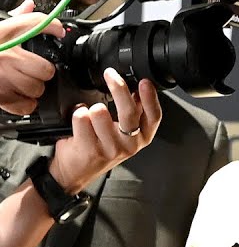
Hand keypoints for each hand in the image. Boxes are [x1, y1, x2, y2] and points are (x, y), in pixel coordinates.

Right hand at [0, 0, 62, 114]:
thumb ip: (14, 18)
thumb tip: (29, 5)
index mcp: (2, 35)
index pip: (35, 23)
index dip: (53, 26)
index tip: (58, 31)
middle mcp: (4, 56)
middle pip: (45, 69)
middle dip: (43, 70)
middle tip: (34, 68)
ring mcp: (2, 78)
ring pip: (37, 88)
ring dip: (34, 87)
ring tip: (23, 81)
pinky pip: (26, 105)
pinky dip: (26, 103)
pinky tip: (19, 94)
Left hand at [48, 67, 161, 193]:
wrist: (76, 171)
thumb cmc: (100, 148)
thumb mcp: (124, 131)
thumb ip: (134, 112)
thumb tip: (138, 89)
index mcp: (142, 137)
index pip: (154, 116)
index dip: (150, 98)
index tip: (144, 82)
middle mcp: (130, 144)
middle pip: (129, 112)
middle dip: (119, 88)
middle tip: (111, 75)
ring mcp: (111, 149)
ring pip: (101, 114)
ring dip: (92, 107)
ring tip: (89, 109)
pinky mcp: (90, 150)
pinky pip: (82, 120)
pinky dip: (77, 113)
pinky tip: (78, 116)